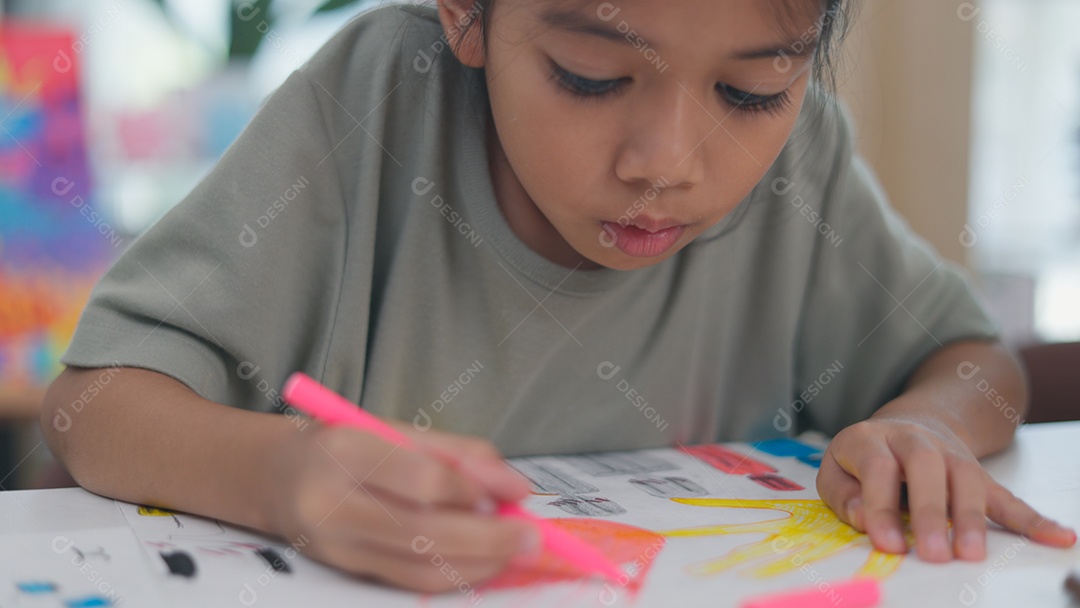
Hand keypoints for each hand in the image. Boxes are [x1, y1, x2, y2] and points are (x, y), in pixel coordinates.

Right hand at [267, 420, 539, 590]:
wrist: (276, 476)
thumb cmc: (345, 444)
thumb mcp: (395, 429)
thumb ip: (458, 453)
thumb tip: (516, 487)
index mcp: (347, 451)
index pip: (421, 481)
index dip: (472, 493)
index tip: (511, 494)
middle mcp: (334, 503)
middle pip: (424, 532)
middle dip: (488, 539)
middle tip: (532, 536)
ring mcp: (336, 544)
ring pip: (419, 565)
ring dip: (478, 563)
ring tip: (515, 551)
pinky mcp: (345, 570)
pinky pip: (409, 579)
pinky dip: (454, 574)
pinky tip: (483, 562)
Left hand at [816, 415, 1075, 561]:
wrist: (906, 425)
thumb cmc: (864, 459)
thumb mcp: (836, 469)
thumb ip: (842, 493)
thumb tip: (863, 516)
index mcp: (871, 438)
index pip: (877, 467)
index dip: (880, 505)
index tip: (888, 544)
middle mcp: (913, 440)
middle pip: (926, 466)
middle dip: (931, 511)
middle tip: (934, 554)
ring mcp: (949, 454)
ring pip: (966, 478)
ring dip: (971, 517)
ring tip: (971, 555)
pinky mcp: (976, 472)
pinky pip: (1005, 495)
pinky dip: (1031, 518)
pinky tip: (1058, 536)